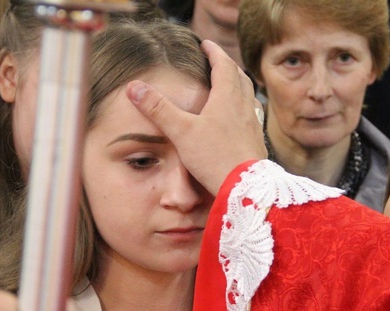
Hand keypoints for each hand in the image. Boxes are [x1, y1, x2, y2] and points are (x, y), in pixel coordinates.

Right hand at [127, 39, 266, 194]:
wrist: (243, 187)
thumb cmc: (214, 157)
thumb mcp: (181, 131)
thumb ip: (158, 109)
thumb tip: (134, 87)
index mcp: (228, 96)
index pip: (223, 64)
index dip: (214, 52)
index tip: (206, 44)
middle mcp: (244, 106)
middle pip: (239, 77)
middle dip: (227, 65)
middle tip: (217, 61)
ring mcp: (253, 124)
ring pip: (248, 96)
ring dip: (238, 85)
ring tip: (229, 86)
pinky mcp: (256, 141)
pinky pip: (252, 116)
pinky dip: (243, 108)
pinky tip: (238, 118)